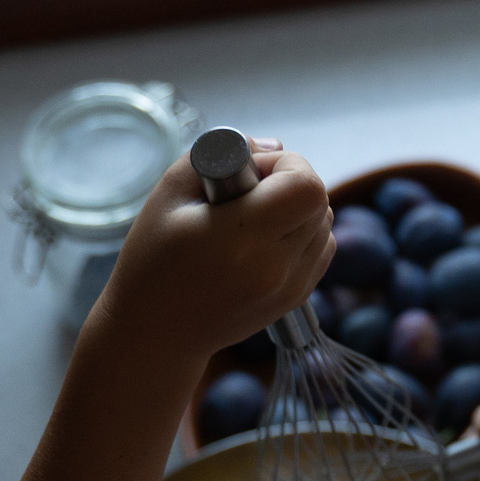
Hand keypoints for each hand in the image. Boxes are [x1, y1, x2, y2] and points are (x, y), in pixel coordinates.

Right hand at [95, 144, 331, 357]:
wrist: (156, 332)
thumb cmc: (153, 260)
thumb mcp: (170, 193)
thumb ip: (222, 155)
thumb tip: (272, 148)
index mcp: (242, 241)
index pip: (306, 186)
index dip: (286, 165)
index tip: (252, 172)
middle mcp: (275, 269)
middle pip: (320, 201)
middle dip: (290, 182)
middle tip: (249, 192)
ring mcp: (291, 288)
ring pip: (326, 223)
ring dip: (298, 208)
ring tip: (254, 218)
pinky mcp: (296, 299)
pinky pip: (322, 247)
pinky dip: (303, 233)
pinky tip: (264, 239)